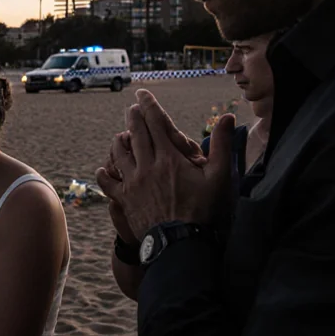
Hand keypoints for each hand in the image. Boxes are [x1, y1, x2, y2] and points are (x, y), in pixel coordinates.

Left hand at [96, 89, 233, 241]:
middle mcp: (147, 165)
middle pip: (136, 133)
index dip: (148, 105)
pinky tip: (105, 168)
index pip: (156, 123)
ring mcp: (133, 182)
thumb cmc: (203, 210)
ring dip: (119, 141)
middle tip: (132, 108)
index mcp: (169, 157)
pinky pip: (108, 182)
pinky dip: (106, 172)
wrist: (180, 242)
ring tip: (121, 135)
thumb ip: (222, 145)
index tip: (141, 93)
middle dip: (133, 117)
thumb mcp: (220, 177)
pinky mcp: (124, 199)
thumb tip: (228, 117)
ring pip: (119, 153)